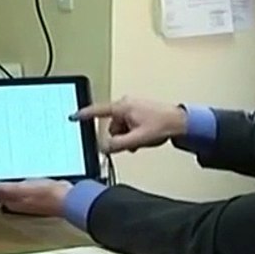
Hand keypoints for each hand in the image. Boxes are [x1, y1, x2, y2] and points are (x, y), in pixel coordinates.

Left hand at [0, 179, 72, 217]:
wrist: (69, 198)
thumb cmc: (47, 195)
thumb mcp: (21, 189)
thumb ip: (3, 190)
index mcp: (14, 203)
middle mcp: (21, 204)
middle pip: (5, 195)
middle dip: (0, 188)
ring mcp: (32, 200)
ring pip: (17, 193)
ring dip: (12, 186)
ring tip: (8, 178)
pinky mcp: (42, 196)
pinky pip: (28, 189)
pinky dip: (25, 185)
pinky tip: (27, 179)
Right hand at [72, 97, 187, 153]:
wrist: (181, 122)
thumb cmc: (163, 125)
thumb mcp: (137, 139)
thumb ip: (118, 145)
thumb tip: (104, 148)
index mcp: (123, 107)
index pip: (98, 111)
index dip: (84, 115)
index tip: (73, 117)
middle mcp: (126, 104)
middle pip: (112, 126)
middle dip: (119, 137)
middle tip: (132, 143)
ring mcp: (133, 107)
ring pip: (120, 128)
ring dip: (127, 136)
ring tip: (142, 140)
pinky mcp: (139, 112)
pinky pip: (128, 126)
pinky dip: (133, 134)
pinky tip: (143, 138)